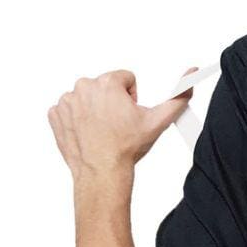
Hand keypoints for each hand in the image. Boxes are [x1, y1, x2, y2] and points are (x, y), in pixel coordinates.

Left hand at [48, 68, 194, 177]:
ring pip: (87, 97)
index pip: (125, 79)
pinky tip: (88, 133)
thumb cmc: (126, 147)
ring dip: (95, 110)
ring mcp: (67, 101)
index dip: (131, 98)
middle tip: (117, 124)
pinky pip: (69, 110)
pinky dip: (78, 119)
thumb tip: (191, 76)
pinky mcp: (56, 115)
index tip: (129, 114)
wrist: (102, 171)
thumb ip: (179, 96)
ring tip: (103, 130)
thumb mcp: (159, 121)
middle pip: (105, 87)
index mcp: (108, 83)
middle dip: (112, 102)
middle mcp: (84, 87)